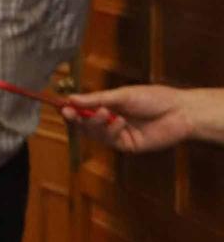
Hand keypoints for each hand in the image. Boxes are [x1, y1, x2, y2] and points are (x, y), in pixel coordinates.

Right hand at [65, 84, 223, 152]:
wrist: (179, 112)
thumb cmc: (154, 98)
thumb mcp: (122, 95)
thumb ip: (97, 99)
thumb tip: (71, 98)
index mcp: (109, 106)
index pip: (83, 110)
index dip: (71, 110)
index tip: (61, 107)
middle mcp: (110, 121)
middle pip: (84, 124)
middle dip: (77, 119)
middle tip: (70, 113)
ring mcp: (118, 134)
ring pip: (95, 134)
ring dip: (95, 124)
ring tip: (104, 113)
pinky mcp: (126, 146)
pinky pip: (110, 140)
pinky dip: (112, 131)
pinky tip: (120, 122)